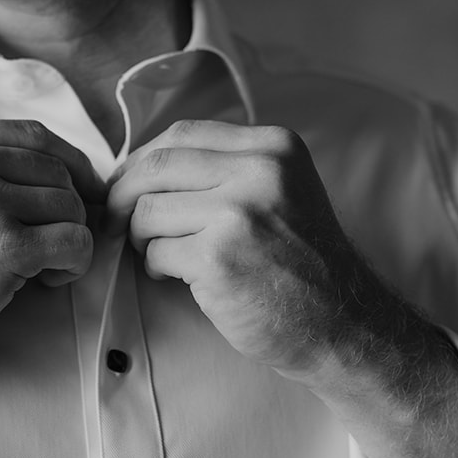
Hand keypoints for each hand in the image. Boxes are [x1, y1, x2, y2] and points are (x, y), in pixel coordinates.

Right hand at [0, 119, 101, 393]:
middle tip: (58, 239)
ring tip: (44, 264)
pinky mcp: (2, 247)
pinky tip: (49, 278)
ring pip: (69, 204)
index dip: (69, 162)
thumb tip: (55, 168)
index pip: (33, 134)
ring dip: (71, 237)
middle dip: (71, 206)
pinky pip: (74, 241)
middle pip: (56, 169)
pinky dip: (75, 262)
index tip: (81, 187)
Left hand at [105, 120, 383, 383]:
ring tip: (159, 253)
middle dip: (123, 195)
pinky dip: (155, 266)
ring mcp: (239, 214)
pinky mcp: (218, 259)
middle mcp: (260, 172)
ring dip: (139, 236)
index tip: (128, 184)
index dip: (143, 160)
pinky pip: (155, 251)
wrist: (341, 324)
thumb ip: (228, 168)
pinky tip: (177, 277)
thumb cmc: (301, 264)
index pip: (183, 134)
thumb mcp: (282, 191)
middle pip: (157, 165)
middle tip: (115, 221)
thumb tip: (143, 165)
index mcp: (274, 147)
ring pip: (148, 210)